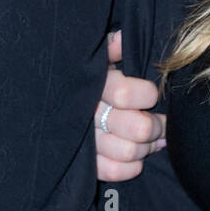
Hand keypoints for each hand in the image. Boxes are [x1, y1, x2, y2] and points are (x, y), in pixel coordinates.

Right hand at [95, 29, 166, 180]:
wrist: (52, 103)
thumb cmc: (84, 75)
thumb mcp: (94, 56)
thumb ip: (109, 47)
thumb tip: (122, 38)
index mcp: (92, 84)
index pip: (126, 94)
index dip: (147, 95)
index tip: (151, 94)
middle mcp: (87, 113)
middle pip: (137, 128)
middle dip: (155, 125)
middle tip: (157, 121)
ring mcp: (85, 140)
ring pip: (129, 151)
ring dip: (146, 147)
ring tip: (150, 138)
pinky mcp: (85, 163)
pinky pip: (113, 171)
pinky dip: (130, 167)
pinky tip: (134, 157)